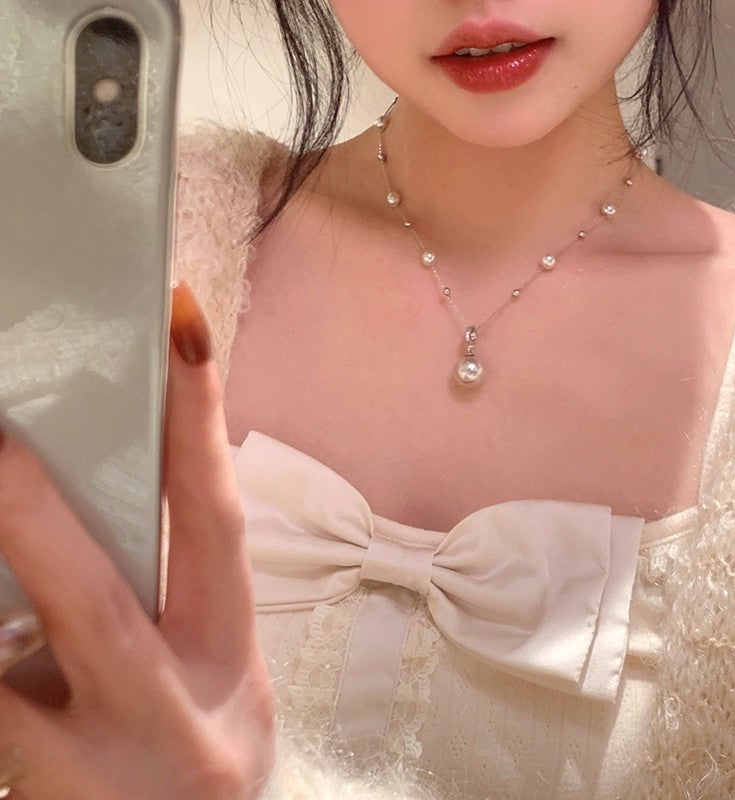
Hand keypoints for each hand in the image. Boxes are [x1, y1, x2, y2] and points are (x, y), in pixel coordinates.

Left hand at [0, 282, 274, 798]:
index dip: (202, 419)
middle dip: (33, 515)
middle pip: (97, 603)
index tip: (179, 325)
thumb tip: (90, 493)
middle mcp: (172, 706)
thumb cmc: (201, 741)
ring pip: (0, 693)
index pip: (216, 517)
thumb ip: (166, 589)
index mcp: (225, 648)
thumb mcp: (215, 666)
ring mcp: (99, 767)